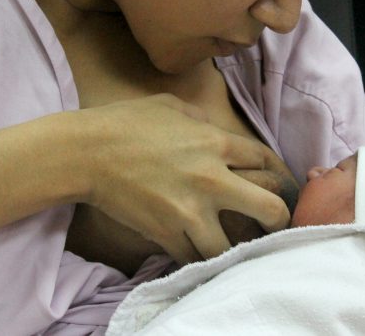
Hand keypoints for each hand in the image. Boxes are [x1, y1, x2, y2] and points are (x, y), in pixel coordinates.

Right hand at [79, 94, 290, 264]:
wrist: (87, 152)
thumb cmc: (125, 122)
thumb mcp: (168, 105)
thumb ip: (199, 117)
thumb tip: (210, 127)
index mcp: (215, 143)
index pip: (265, 161)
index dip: (273, 171)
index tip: (269, 181)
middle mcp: (211, 180)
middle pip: (271, 210)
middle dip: (277, 219)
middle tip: (268, 223)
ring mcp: (190, 211)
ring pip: (234, 248)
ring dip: (234, 248)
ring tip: (228, 244)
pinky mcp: (166, 233)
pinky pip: (194, 258)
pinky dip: (196, 256)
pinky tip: (193, 249)